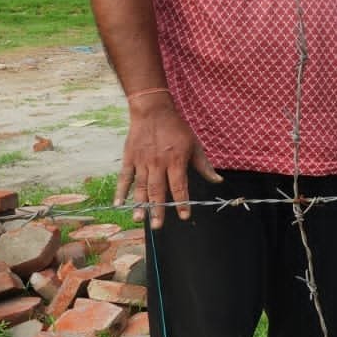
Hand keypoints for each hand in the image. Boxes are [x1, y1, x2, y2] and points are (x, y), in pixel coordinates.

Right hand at [116, 96, 221, 227]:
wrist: (153, 111)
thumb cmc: (176, 129)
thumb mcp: (194, 145)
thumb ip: (204, 166)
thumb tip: (218, 181)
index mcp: (175, 161)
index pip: (179, 186)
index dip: (182, 202)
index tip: (184, 216)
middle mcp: (158, 164)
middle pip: (158, 190)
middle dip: (158, 209)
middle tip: (157, 226)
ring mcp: (142, 161)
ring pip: (140, 186)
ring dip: (140, 203)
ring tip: (140, 219)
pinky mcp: (129, 158)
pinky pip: (124, 177)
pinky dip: (121, 190)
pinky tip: (119, 203)